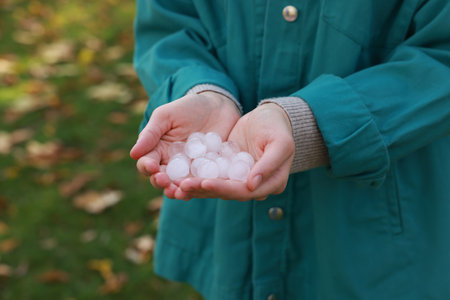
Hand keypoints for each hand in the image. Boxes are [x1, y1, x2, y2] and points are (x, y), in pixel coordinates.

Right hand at [130, 91, 240, 196]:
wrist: (218, 106)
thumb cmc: (188, 108)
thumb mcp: (166, 116)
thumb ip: (151, 133)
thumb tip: (133, 154)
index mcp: (158, 150)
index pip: (147, 162)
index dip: (147, 166)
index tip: (152, 166)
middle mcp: (171, 164)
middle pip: (161, 178)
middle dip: (161, 182)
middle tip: (164, 181)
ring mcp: (189, 170)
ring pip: (180, 185)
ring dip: (177, 190)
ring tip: (178, 192)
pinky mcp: (207, 173)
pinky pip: (201, 183)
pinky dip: (199, 188)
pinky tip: (199, 189)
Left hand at [175, 103, 294, 200]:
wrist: (269, 117)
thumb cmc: (278, 127)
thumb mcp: (280, 142)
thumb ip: (269, 163)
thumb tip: (252, 185)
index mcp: (271, 183)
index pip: (245, 191)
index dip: (224, 189)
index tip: (205, 183)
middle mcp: (255, 187)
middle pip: (227, 192)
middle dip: (204, 189)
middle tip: (183, 185)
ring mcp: (240, 180)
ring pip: (216, 188)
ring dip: (196, 187)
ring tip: (176, 184)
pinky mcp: (228, 171)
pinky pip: (211, 177)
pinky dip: (196, 178)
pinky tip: (179, 176)